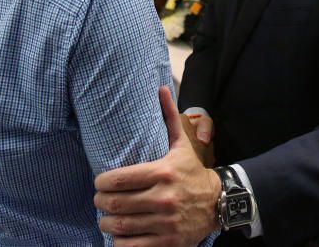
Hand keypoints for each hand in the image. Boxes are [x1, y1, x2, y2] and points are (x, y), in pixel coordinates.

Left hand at [95, 87, 220, 245]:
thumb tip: (161, 88)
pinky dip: (119, 243)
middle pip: (116, 203)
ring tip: (106, 218)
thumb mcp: (182, 144)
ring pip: (121, 226)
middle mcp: (164, 198)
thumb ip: (169, 117)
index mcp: (164, 172)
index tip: (100, 183)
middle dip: (101, 202)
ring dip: (107, 223)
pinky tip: (118, 235)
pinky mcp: (168, 242)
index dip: (102, 182)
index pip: (120, 179)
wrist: (219, 203)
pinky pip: (133, 246)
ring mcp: (166, 222)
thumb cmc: (192, 172)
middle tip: (99, 200)